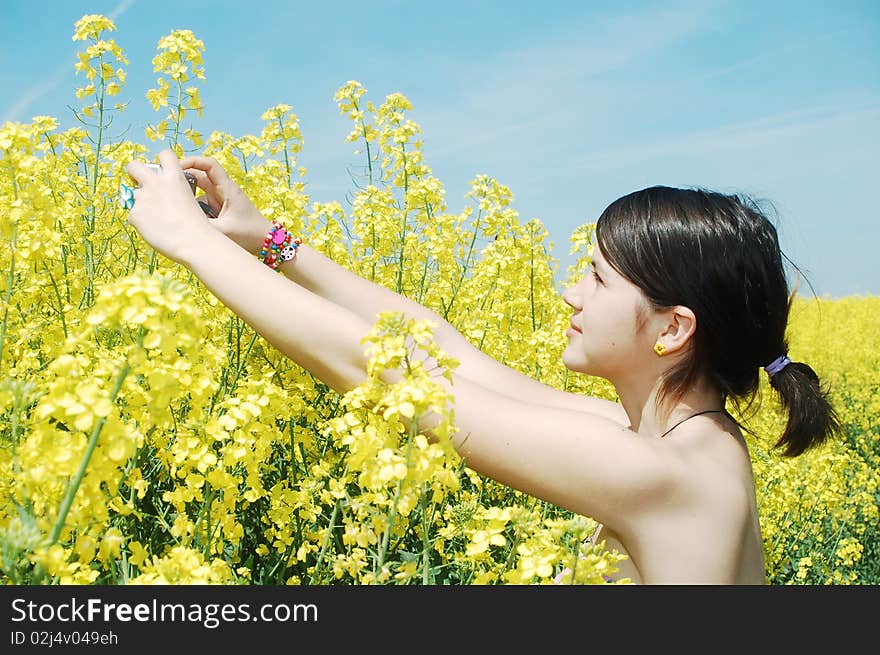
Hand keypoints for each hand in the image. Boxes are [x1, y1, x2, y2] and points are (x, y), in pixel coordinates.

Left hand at [125, 149, 213, 264]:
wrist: (194, 242)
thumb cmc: (197, 226)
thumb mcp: (190, 199)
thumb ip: (173, 191)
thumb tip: (160, 195)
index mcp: (174, 177)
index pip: (164, 154)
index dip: (162, 161)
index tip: (162, 169)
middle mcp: (155, 183)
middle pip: (134, 166)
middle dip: (134, 173)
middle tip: (140, 183)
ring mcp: (142, 198)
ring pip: (133, 195)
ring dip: (141, 202)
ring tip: (156, 217)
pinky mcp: (134, 214)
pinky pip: (134, 215)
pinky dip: (142, 222)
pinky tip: (155, 229)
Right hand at [179, 154, 271, 254]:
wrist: (266, 242)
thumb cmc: (250, 234)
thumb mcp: (223, 231)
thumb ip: (202, 225)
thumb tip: (181, 220)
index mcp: (227, 189)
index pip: (209, 164)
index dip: (192, 161)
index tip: (176, 167)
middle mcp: (223, 190)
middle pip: (199, 176)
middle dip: (183, 180)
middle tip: (167, 188)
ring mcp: (221, 199)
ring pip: (198, 191)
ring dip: (187, 196)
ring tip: (174, 204)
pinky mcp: (219, 209)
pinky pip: (202, 203)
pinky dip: (194, 208)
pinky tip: (186, 217)